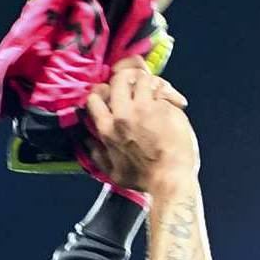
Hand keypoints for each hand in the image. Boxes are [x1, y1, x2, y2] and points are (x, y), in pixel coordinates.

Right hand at [80, 57, 197, 197]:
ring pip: (141, 79)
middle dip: (128, 79)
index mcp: (107, 130)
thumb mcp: (114, 173)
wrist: (170, 180)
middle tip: (137, 86)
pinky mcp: (163, 108)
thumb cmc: (145, 180)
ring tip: (155, 91)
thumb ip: (98, 156)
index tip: (113, 96)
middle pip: (118, 79)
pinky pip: (162, 89)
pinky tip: (173, 101)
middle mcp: (122, 115)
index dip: (103, 92)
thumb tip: (87, 142)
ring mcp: (144, 109)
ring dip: (149, 83)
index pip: (94, 98)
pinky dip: (167, 92)